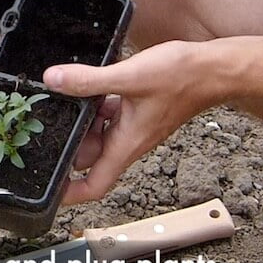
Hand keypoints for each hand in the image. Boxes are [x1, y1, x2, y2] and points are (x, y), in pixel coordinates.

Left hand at [43, 41, 228, 204]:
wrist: (214, 69)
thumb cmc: (183, 79)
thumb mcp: (129, 78)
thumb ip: (89, 80)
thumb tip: (54, 80)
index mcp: (126, 145)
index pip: (94, 186)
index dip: (69, 193)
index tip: (48, 189)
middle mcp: (129, 141)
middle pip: (90, 158)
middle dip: (70, 144)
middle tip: (52, 120)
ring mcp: (134, 126)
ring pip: (99, 134)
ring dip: (84, 121)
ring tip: (70, 97)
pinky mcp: (138, 110)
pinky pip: (110, 115)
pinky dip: (97, 105)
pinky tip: (92, 84)